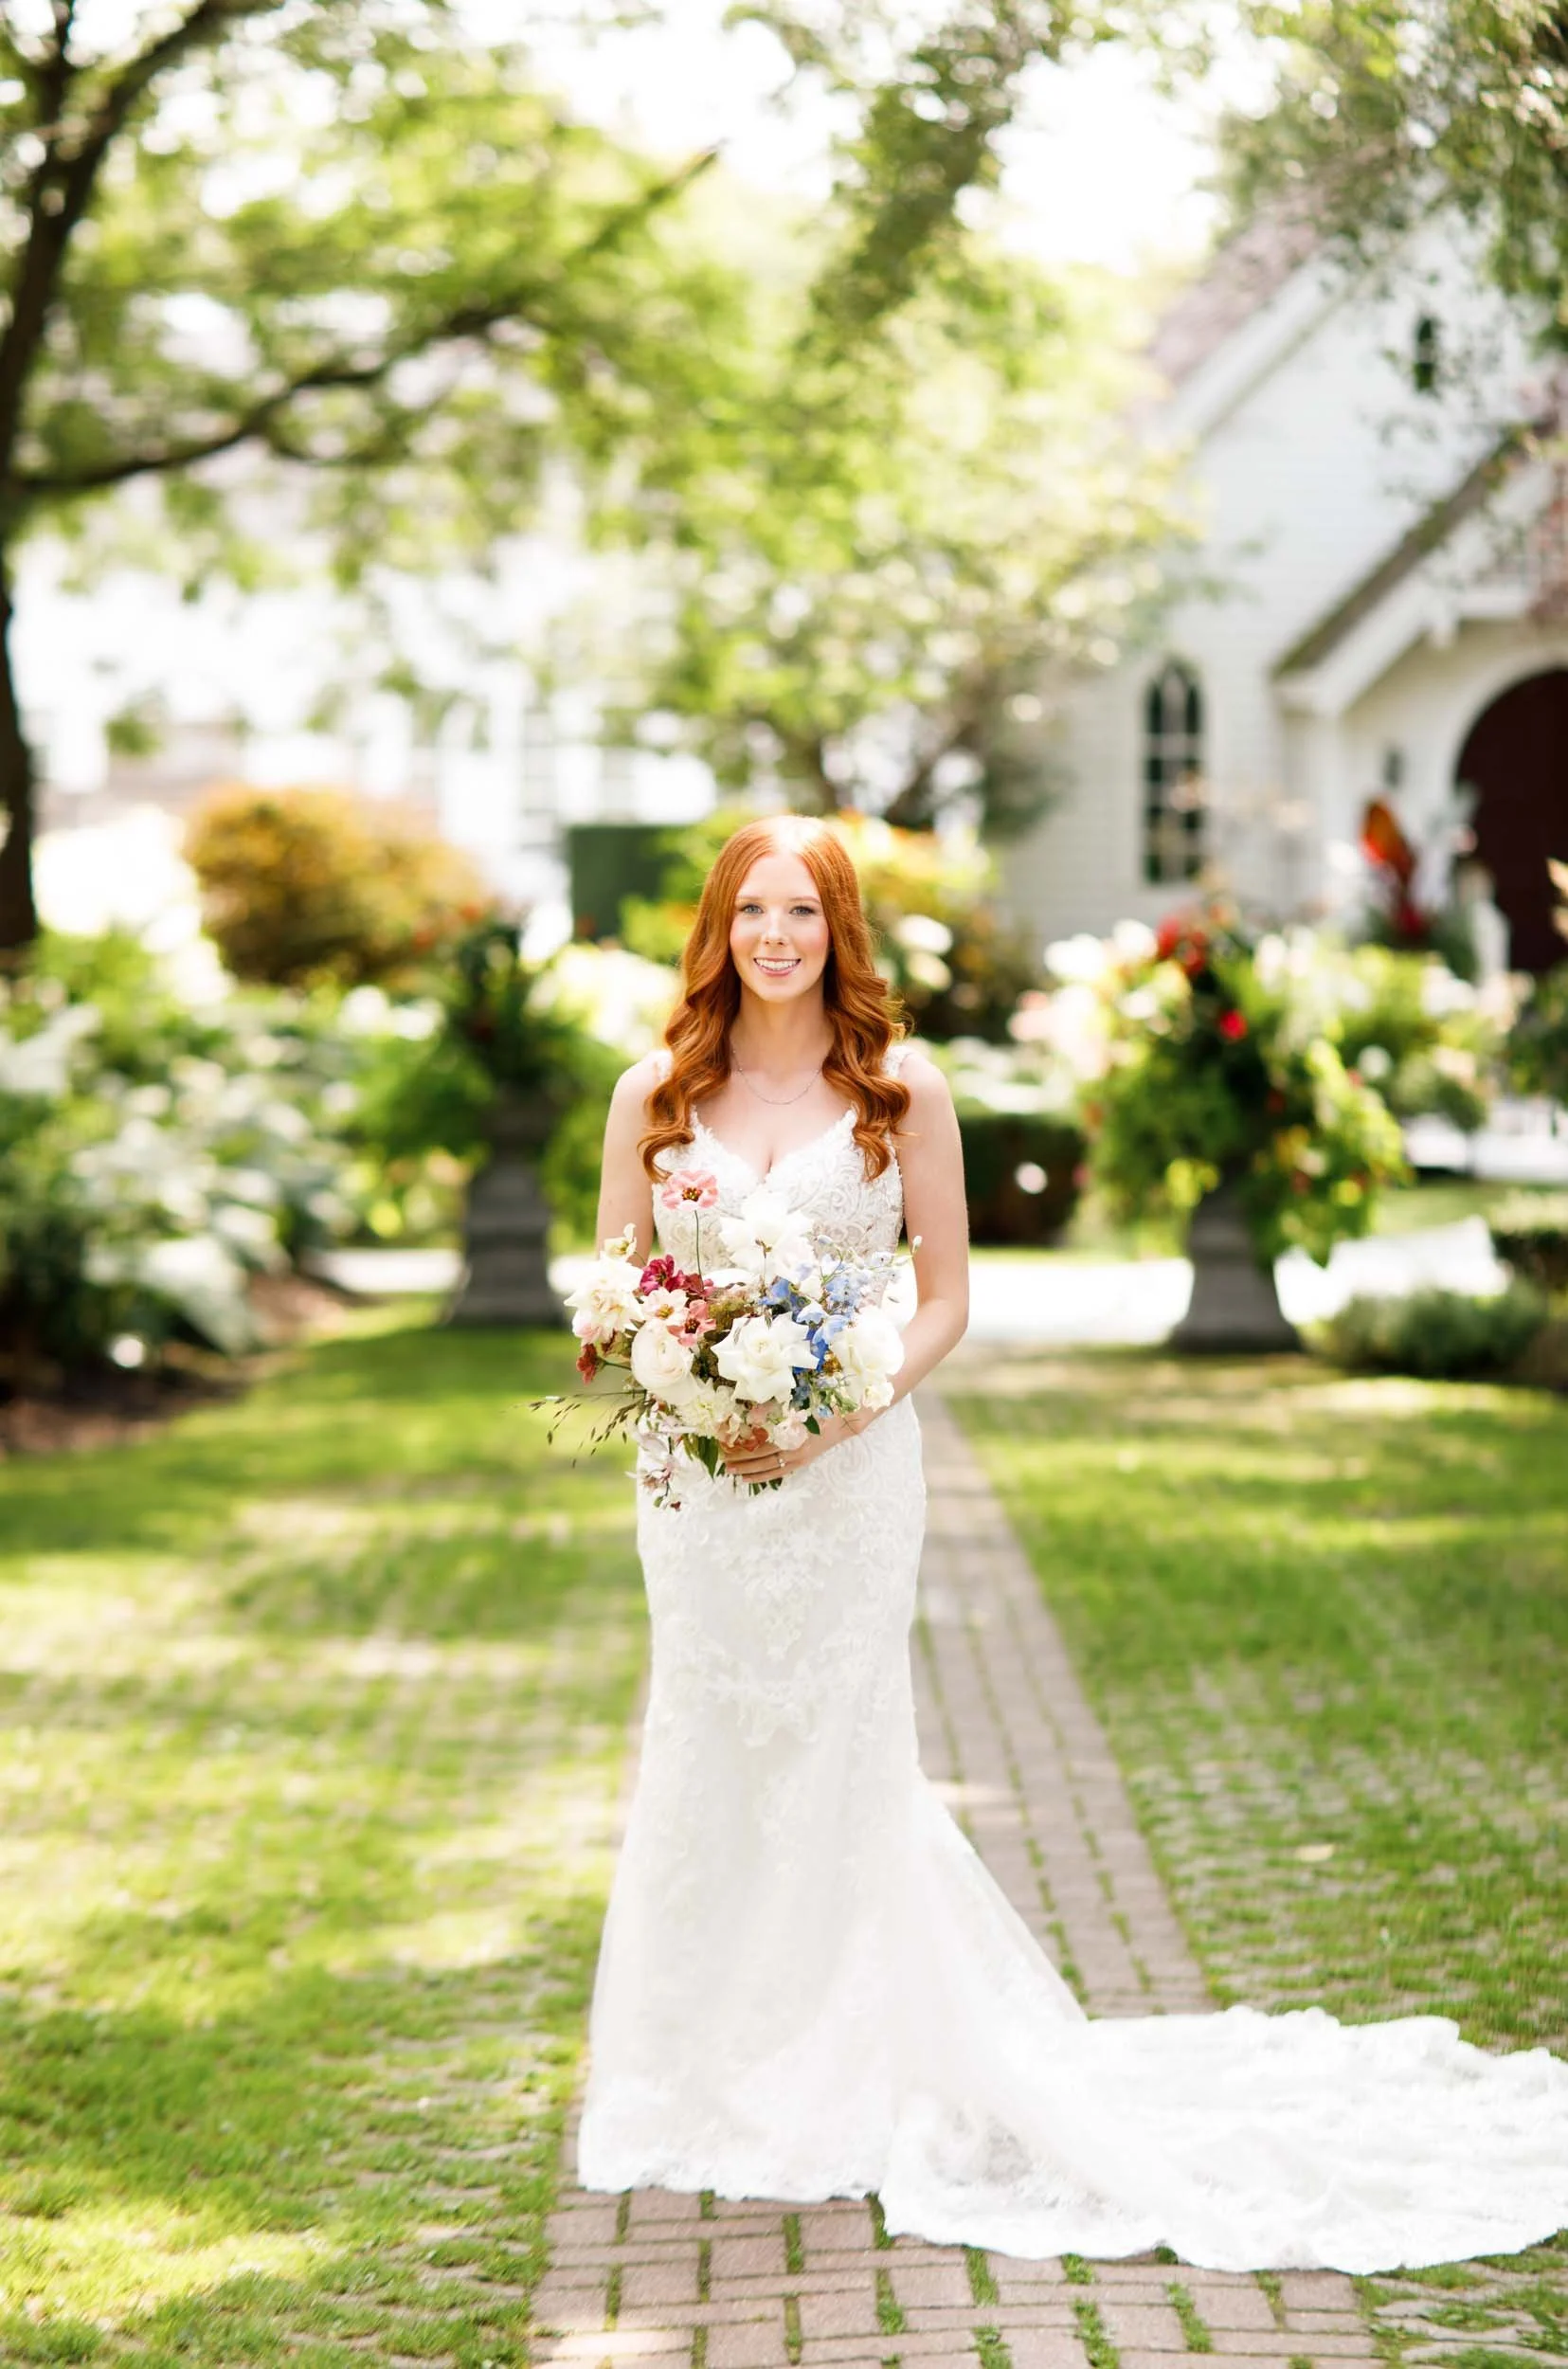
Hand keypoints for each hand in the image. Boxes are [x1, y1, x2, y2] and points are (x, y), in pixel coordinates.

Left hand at [719, 1405, 880, 1484]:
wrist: (846, 1419)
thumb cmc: (821, 1405)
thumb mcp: (797, 1403)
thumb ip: (773, 1410)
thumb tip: (749, 1417)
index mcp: (793, 1435)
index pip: (761, 1444)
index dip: (744, 1446)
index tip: (727, 1445)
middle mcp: (795, 1450)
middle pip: (762, 1459)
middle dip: (742, 1461)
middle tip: (723, 1461)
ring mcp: (799, 1458)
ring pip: (769, 1468)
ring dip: (749, 1471)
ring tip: (732, 1472)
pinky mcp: (802, 1462)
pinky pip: (780, 1472)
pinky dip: (764, 1476)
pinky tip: (750, 1478)